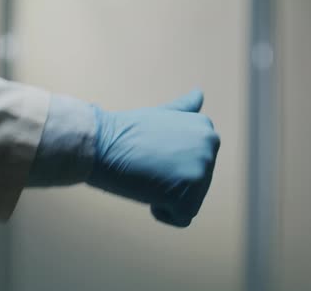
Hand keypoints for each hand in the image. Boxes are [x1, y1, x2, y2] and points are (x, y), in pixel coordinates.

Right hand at [87, 90, 219, 226]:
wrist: (100, 143)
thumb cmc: (125, 132)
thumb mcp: (161, 116)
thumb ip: (183, 111)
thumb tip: (199, 93)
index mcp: (206, 128)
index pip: (196, 164)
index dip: (170, 165)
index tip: (151, 152)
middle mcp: (210, 145)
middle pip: (196, 185)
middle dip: (170, 181)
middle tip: (147, 163)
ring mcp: (202, 169)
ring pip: (189, 202)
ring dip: (165, 195)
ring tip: (147, 173)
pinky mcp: (189, 194)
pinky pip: (181, 218)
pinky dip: (161, 212)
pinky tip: (146, 188)